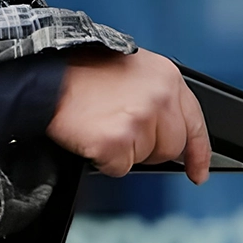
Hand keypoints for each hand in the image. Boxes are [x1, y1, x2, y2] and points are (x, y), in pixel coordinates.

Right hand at [46, 48, 210, 182]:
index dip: (198, 152)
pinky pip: (119, 167)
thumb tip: (166, 128)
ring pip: (145, 158)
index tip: (198, 172)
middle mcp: (159, 98)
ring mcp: (140, 120)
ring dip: (123, 151)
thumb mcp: (129, 70)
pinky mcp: (117, 141)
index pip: (195, 122)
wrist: (43, 75)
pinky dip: (103, 159)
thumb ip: (155, 96)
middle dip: (146, 147)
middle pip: (170, 147)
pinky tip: (91, 134)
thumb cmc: (78, 71)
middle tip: (118, 129)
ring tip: (100, 123)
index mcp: (166, 77)